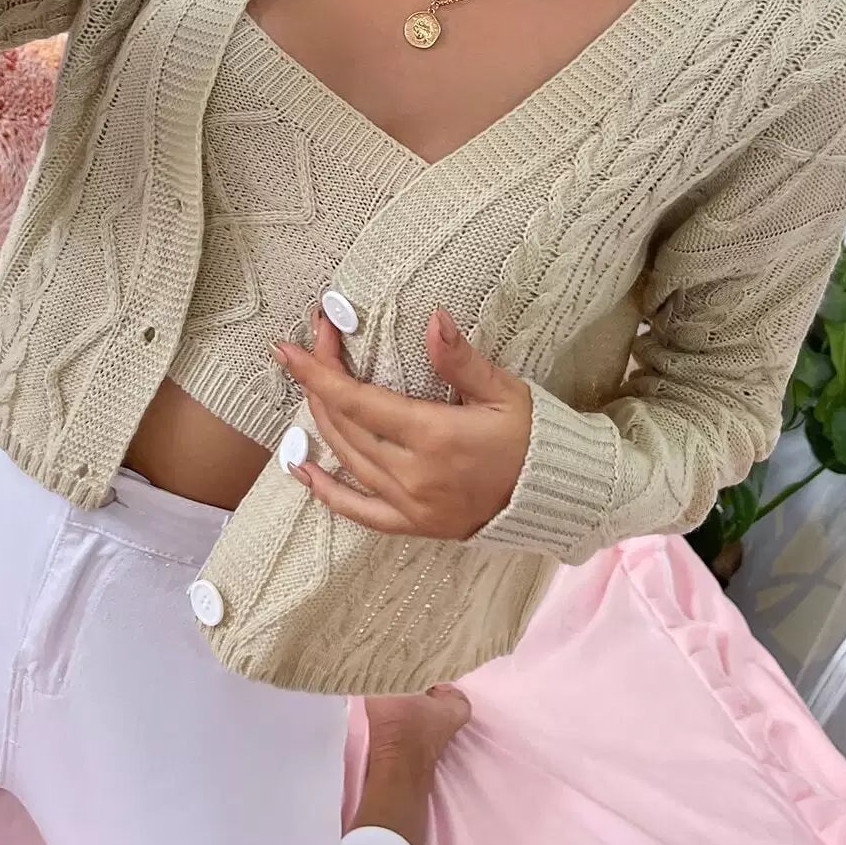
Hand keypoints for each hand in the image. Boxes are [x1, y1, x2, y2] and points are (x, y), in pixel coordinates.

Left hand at [271, 307, 532, 538]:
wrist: (557, 496)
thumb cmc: (533, 438)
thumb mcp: (503, 391)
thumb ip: (460, 360)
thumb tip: (434, 320)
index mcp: (433, 436)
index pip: (357, 400)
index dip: (318, 372)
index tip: (288, 348)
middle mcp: (413, 474)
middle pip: (345, 425)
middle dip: (319, 383)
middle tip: (311, 347)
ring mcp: (410, 504)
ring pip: (347, 458)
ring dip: (321, 421)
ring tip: (310, 386)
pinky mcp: (413, 525)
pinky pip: (358, 510)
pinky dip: (325, 490)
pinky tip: (302, 469)